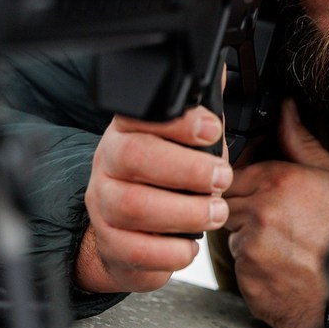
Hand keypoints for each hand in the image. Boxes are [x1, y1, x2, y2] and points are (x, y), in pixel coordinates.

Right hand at [76, 105, 231, 293]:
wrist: (125, 232)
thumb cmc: (162, 181)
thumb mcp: (182, 144)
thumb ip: (202, 116)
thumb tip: (225, 75)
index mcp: (127, 131)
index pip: (140, 115)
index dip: (177, 122)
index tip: (211, 130)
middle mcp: (108, 163)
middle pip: (134, 157)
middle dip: (186, 169)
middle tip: (221, 179)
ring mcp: (103, 205)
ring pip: (133, 206)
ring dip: (184, 212)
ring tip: (215, 213)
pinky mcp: (109, 243)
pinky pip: (135, 250)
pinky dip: (170, 252)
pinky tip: (189, 245)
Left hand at [224, 100, 328, 327]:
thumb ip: (302, 144)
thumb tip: (286, 112)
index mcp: (279, 181)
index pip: (231, 173)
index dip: (243, 183)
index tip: (257, 192)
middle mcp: (261, 212)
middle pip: (227, 203)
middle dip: (244, 210)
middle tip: (275, 223)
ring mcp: (252, 247)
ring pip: (233, 236)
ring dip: (250, 240)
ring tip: (286, 247)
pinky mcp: (250, 280)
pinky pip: (241, 269)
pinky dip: (256, 270)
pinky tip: (285, 269)